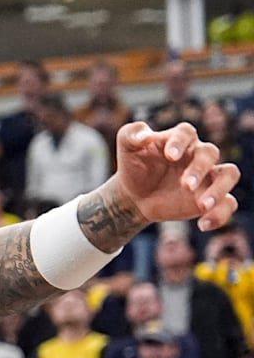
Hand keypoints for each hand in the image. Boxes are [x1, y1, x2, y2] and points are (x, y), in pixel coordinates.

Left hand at [112, 122, 238, 231]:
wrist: (134, 194)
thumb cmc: (133, 165)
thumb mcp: (126, 145)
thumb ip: (131, 134)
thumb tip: (146, 136)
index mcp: (179, 139)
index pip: (186, 132)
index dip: (180, 142)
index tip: (169, 156)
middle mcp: (197, 155)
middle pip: (210, 152)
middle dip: (199, 168)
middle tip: (185, 185)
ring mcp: (207, 176)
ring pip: (229, 174)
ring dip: (219, 189)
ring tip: (202, 205)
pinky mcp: (211, 197)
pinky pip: (228, 204)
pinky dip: (220, 215)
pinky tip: (203, 225)